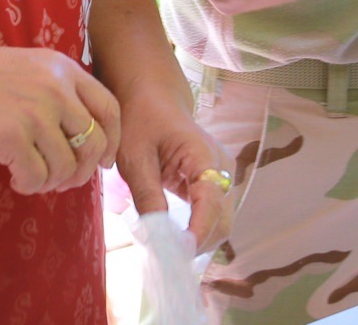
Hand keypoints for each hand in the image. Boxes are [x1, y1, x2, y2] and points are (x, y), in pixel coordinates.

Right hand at [0, 44, 120, 194]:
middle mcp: (57, 89)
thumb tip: (81, 137)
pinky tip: (13, 179)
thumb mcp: (25, 70)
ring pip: (68, 166)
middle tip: (63, 181)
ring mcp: (37, 113)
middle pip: (95, 142)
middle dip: (83, 170)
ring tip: (30, 178)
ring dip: (52, 181)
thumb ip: (55, 93)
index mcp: (63, 68)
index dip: (112, 140)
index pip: (109, 108)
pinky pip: (38, 177)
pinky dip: (29, 186)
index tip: (104, 161)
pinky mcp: (15, 138)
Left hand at [114, 88, 234, 253]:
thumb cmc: (141, 120)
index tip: (176, 254)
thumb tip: (158, 239)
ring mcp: (222, 176)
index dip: (197, 233)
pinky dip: (198, 232)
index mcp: (204, 155)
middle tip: (166, 259)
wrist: (152, 99)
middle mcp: (222, 167)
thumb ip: (148, 197)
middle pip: (223, 220)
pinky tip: (175, 238)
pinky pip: (214, 216)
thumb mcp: (135, 157)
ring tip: (168, 250)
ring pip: (221, 223)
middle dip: (198, 243)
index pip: (211, 203)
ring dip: (198, 241)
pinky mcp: (215, 184)